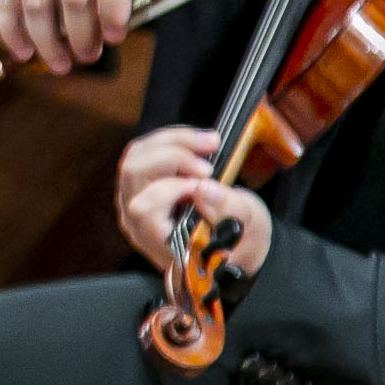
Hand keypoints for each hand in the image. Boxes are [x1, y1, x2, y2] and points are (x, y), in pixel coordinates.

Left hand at [115, 126, 270, 278]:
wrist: (233, 238)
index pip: (146, 212)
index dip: (172, 190)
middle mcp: (140, 224)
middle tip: (208, 162)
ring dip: (171, 143)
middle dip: (173, 157)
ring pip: (135, 158)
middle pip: (133, 175)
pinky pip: (140, 152)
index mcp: (163, 244)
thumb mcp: (250, 227)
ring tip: (208, 144)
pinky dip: (168, 140)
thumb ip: (230, 211)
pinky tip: (194, 143)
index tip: (206, 182)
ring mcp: (135, 202)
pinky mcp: (139, 184)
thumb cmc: (240, 238)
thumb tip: (203, 188)